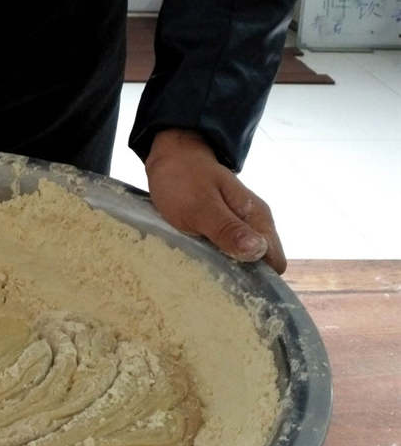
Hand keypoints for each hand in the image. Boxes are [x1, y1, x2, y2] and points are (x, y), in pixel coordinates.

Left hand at [144, 129, 285, 273]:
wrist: (171, 154)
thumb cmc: (183, 178)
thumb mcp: (201, 207)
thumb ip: (228, 229)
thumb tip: (258, 252)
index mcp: (257, 219)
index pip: (275, 263)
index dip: (259, 281)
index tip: (234, 291)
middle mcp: (254, 224)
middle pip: (259, 265)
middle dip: (240, 280)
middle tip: (211, 287)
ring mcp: (238, 225)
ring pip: (241, 260)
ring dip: (225, 271)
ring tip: (202, 280)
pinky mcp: (222, 227)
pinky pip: (226, 251)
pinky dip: (214, 261)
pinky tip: (197, 266)